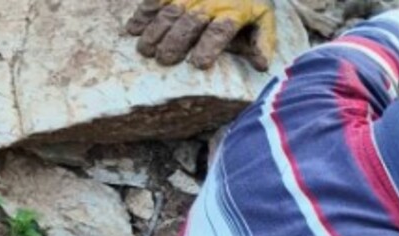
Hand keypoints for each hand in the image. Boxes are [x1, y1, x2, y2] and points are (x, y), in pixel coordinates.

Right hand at [127, 0, 277, 71]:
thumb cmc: (250, 1)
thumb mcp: (265, 18)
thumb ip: (263, 42)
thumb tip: (262, 67)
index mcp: (233, 14)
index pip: (219, 31)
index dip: (209, 47)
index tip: (199, 63)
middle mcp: (210, 3)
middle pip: (190, 23)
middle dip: (176, 41)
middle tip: (163, 60)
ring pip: (170, 11)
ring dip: (155, 30)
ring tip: (145, 49)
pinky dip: (143, 12)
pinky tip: (133, 28)